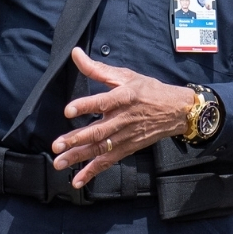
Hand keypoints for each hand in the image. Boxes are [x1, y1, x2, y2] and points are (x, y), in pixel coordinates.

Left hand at [50, 47, 193, 187]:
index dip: (85, 106)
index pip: (102, 102)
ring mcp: (125, 136)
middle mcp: (123, 118)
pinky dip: (92, 171)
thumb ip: (97, 68)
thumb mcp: (124, 75)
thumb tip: (76, 53)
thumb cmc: (148, 90)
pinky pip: (108, 161)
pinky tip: (77, 180)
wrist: (175, 111)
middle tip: (57, 145)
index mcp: (123, 97)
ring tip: (59, 162)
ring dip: (78, 157)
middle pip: (98, 131)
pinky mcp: (127, 148)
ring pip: (99, 148)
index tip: (68, 111)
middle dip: (76, 139)